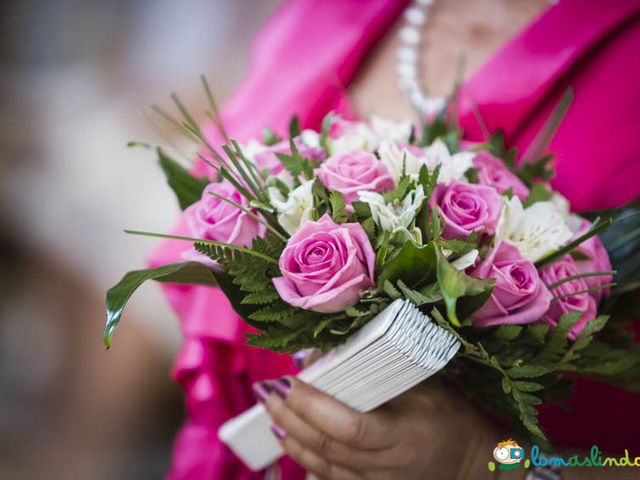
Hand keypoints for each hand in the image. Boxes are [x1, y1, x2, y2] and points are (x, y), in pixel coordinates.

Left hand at [253, 377, 500, 479]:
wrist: (476, 465)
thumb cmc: (453, 418)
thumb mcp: (429, 388)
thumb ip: (384, 371)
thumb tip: (333, 354)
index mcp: (403, 436)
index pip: (350, 426)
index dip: (314, 406)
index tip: (289, 380)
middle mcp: (387, 466)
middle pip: (327, 447)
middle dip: (291, 418)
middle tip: (268, 391)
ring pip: (323, 467)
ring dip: (292, 440)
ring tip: (272, 412)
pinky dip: (307, 461)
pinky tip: (291, 441)